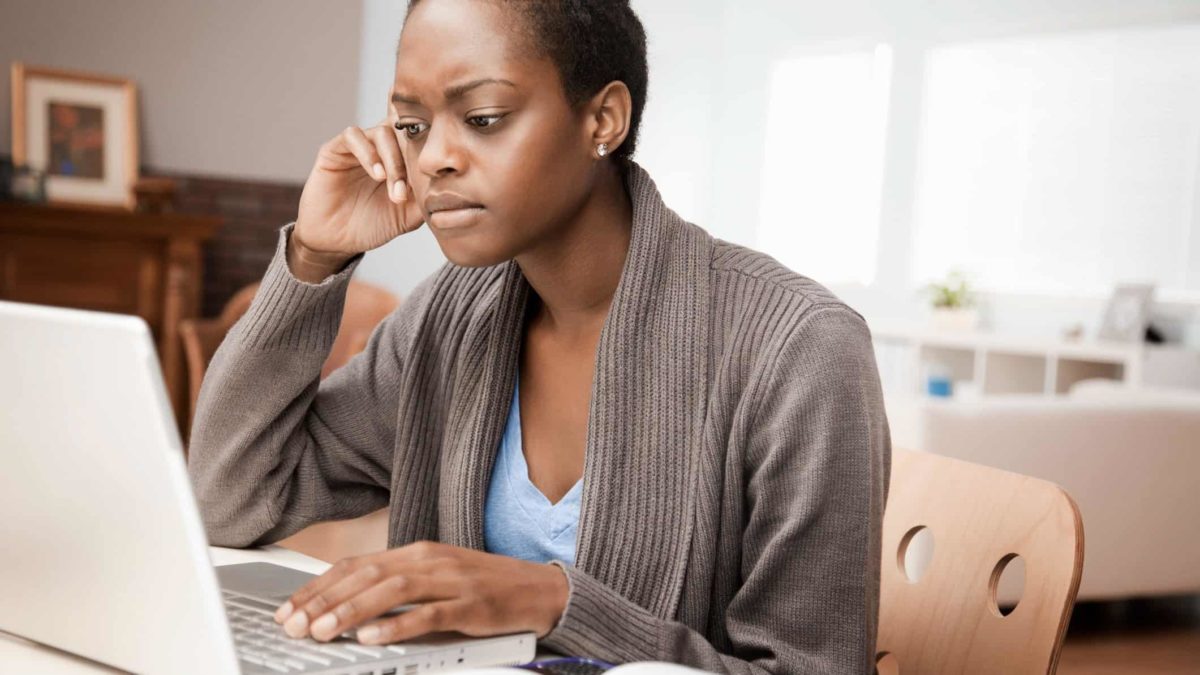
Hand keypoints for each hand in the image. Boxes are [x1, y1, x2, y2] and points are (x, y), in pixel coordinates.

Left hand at [272, 541, 568, 644]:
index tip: (290, 609)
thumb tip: (348, 611)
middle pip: (368, 575)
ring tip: (323, 631)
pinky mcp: (473, 604)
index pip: (357, 565)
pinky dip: (398, 626)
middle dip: (325, 600)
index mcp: (418, 552)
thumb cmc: (485, 589)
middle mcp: (431, 560)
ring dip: (353, 611)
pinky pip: (430, 614)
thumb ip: (398, 591)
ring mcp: (453, 580)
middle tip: (294, 624)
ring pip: (393, 590)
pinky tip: (372, 638)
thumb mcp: (437, 581)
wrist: (541, 589)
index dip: (319, 586)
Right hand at [291, 117, 425, 279]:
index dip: (431, 146)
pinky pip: (353, 136)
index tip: (440, 166)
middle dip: (411, 158)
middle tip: (409, 189)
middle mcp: (381, 148)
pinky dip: (368, 152)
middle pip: (404, 131)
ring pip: (382, 132)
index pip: (419, 138)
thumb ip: (427, 197)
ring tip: (394, 189)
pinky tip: (377, 175)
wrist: (337, 241)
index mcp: (401, 159)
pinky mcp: (335, 149)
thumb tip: (452, 186)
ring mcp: (359, 146)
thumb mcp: (409, 216)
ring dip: (392, 161)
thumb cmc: (373, 225)